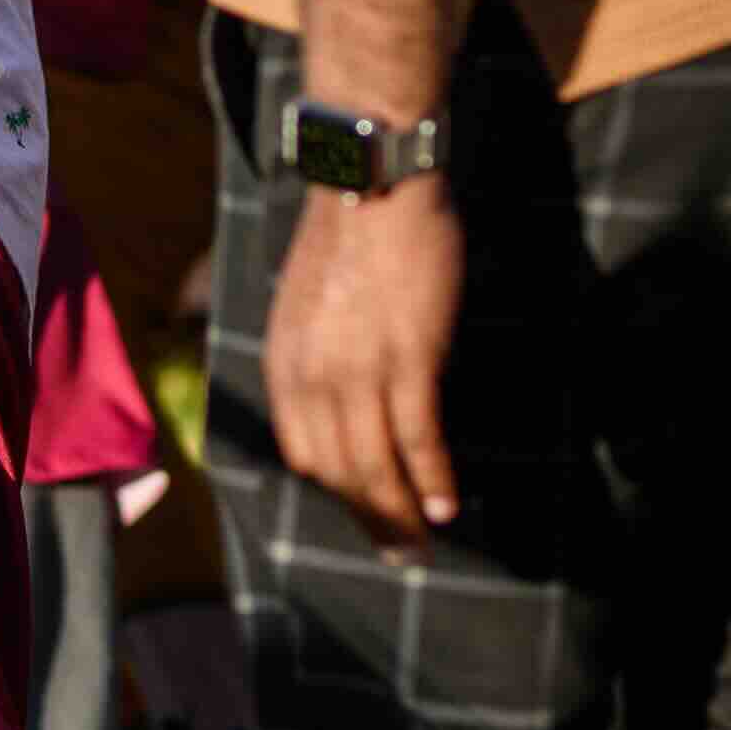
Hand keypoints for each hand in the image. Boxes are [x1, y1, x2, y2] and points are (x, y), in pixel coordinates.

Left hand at [265, 180, 463, 544]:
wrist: (371, 177)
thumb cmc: (349, 232)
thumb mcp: (306, 302)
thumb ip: (315, 354)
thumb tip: (338, 392)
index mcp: (284, 363)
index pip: (303, 452)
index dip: (337, 489)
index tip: (365, 510)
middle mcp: (311, 377)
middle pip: (338, 473)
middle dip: (369, 519)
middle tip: (400, 552)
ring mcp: (358, 370)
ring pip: (374, 467)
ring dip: (399, 515)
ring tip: (423, 544)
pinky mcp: (408, 357)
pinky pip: (417, 438)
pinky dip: (431, 479)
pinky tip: (446, 506)